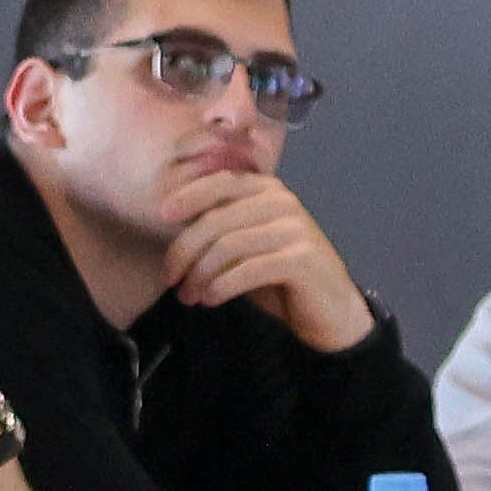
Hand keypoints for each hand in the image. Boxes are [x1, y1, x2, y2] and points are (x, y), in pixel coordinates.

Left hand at [154, 174, 374, 352]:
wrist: (328, 309)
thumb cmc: (279, 276)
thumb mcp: (245, 244)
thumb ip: (219, 226)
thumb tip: (169, 220)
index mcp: (267, 190)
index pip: (221, 182)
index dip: (188, 195)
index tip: (162, 215)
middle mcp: (282, 202)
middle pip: (215, 220)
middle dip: (183, 252)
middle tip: (170, 280)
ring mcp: (295, 229)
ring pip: (227, 246)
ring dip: (199, 276)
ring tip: (189, 296)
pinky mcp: (301, 259)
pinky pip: (247, 270)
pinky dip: (221, 286)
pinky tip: (210, 299)